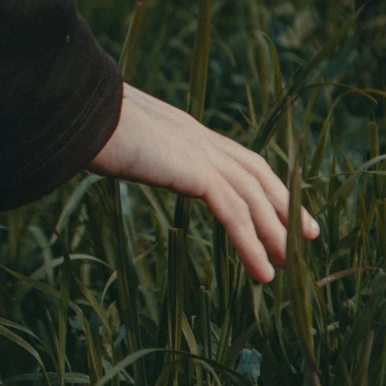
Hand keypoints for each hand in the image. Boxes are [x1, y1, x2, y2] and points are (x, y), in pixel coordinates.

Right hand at [88, 83, 319, 282]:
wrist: (79, 112)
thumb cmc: (84, 126)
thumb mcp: (114, 140)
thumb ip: (128, 148)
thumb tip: (114, 153)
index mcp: (185, 131)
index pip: (237, 158)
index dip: (262, 181)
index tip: (278, 204)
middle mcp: (200, 138)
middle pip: (257, 174)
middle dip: (285, 204)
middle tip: (307, 234)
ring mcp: (200, 152)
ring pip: (253, 197)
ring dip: (275, 233)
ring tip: (288, 265)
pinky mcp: (195, 171)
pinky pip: (234, 214)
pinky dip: (252, 245)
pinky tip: (263, 273)